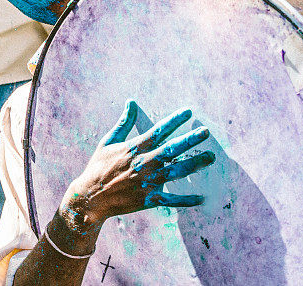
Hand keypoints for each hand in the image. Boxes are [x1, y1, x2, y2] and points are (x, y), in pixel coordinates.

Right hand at [60, 101, 213, 233]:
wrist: (92, 196)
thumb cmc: (99, 166)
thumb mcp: (109, 141)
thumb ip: (124, 123)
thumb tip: (131, 102)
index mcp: (135, 148)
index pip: (159, 130)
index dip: (174, 120)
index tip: (189, 112)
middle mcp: (144, 163)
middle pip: (172, 149)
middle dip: (190, 140)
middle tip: (206, 132)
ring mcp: (149, 182)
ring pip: (177, 171)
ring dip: (195, 164)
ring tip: (210, 157)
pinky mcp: (150, 199)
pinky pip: (173, 200)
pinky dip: (187, 200)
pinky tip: (202, 197)